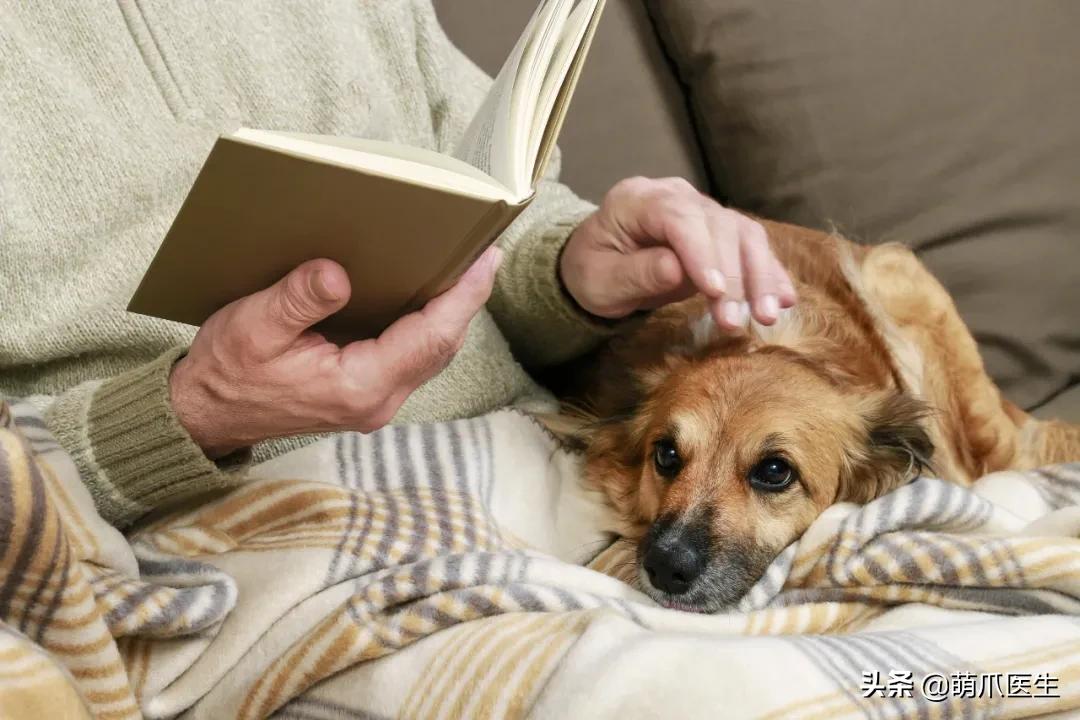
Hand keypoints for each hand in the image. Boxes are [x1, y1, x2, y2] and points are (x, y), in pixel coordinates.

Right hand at [169, 246, 501, 457]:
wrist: (207, 416)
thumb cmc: (228, 372)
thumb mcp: (253, 327)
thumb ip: (299, 300)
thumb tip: (338, 274)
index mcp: (358, 386)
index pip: (429, 338)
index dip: (463, 298)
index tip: (486, 260)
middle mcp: (378, 400)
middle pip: (441, 346)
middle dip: (465, 299)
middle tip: (483, 251)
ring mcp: (376, 400)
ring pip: (431, 353)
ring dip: (450, 312)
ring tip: (465, 266)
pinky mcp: (368, 393)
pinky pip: (412, 356)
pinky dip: (426, 324)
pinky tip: (426, 294)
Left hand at [560, 177, 796, 330]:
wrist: (599, 263)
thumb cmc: (593, 271)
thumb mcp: (599, 281)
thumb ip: (636, 273)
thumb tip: (677, 270)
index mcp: (636, 199)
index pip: (678, 218)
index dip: (701, 253)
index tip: (713, 291)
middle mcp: (675, 195)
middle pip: (717, 225)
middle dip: (733, 275)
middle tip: (738, 321)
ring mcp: (701, 209)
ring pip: (743, 234)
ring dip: (760, 276)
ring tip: (767, 316)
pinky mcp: (720, 230)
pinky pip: (751, 246)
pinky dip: (769, 273)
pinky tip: (784, 301)